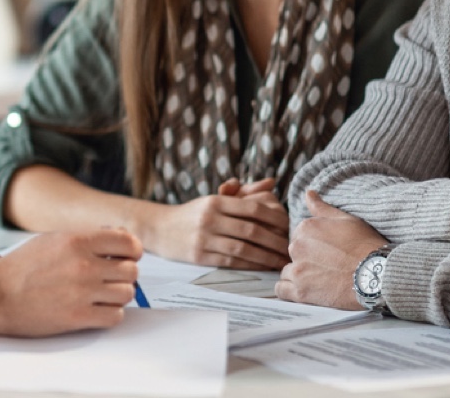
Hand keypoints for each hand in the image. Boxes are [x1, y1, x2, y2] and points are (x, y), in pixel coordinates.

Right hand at [0, 230, 141, 336]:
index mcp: (76, 241)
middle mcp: (82, 265)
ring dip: (118, 296)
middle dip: (124, 275)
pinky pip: (115, 316)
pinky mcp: (78, 317)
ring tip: (103, 296)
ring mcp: (82, 292)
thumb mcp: (52, 240)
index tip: (128, 257)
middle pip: (131, 270)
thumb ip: (85, 239)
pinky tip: (98, 310)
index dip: (132, 251)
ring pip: (127, 293)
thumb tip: (118, 240)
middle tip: (112, 279)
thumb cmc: (19, 269)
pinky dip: (111, 314)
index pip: (128, 242)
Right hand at [144, 178, 289, 269]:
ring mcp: (204, 238)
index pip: (253, 208)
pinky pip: (231, 262)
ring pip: (243, 249)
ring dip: (266, 257)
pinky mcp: (199, 256)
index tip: (289, 226)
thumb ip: (243, 192)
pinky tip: (262, 267)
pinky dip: (250, 265)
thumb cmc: (192, 213)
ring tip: (280, 261)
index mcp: (216, 201)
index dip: (275, 218)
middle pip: (252, 230)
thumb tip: (271, 183)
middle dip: (275, 241)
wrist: (158, 228)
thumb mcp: (214, 198)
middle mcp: (210, 219)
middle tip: (290, 248)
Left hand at [276, 191, 385, 309]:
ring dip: (299, 276)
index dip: (315, 245)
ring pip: (287, 272)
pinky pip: (281, 290)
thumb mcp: (347, 220)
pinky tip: (305, 291)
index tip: (329, 252)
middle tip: (328, 266)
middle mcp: (297, 246)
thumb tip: (309, 194)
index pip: (300, 236)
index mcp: (306, 227)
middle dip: (306, 259)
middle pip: (294, 254)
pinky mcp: (300, 292)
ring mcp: (297, 269)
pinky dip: (290, 291)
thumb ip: (322, 208)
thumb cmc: (366, 246)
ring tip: (322, 280)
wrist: (378, 275)